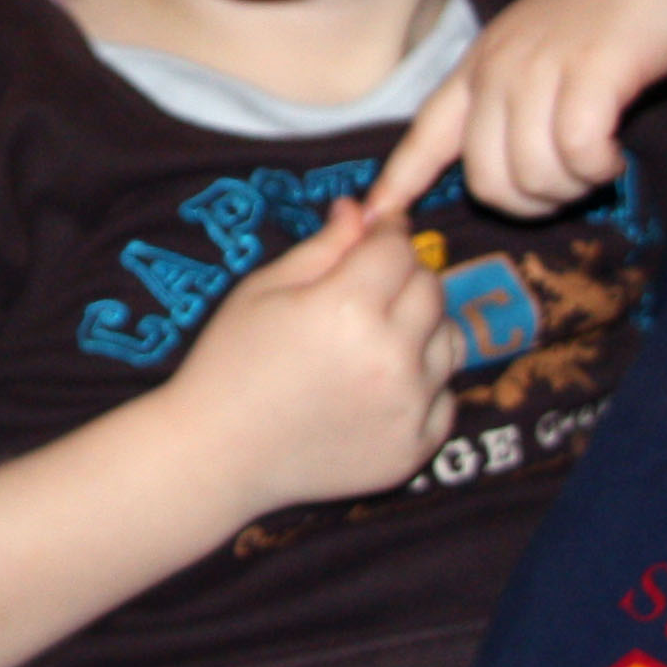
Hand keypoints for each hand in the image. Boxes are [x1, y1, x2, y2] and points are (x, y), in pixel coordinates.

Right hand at [161, 197, 465, 516]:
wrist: (216, 456)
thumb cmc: (229, 364)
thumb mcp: (264, 289)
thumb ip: (323, 247)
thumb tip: (361, 210)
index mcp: (349, 308)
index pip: (399, 248)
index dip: (385, 235)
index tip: (372, 238)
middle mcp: (390, 357)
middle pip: (432, 289)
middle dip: (404, 278)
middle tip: (366, 292)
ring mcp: (408, 407)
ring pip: (450, 340)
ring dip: (422, 330)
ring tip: (375, 341)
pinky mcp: (413, 448)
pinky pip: (445, 397)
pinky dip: (424, 385)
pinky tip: (380, 387)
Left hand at [372, 0, 666, 217]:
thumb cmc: (615, 14)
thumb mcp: (544, 50)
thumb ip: (515, 100)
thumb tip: (499, 171)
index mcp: (480, 63)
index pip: (424, 134)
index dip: (398, 182)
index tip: (376, 221)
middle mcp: (500, 65)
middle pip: (485, 179)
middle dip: (529, 203)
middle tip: (571, 185)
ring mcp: (543, 65)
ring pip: (531, 173)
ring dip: (570, 188)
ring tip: (597, 165)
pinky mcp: (593, 69)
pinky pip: (578, 152)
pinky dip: (598, 169)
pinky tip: (615, 156)